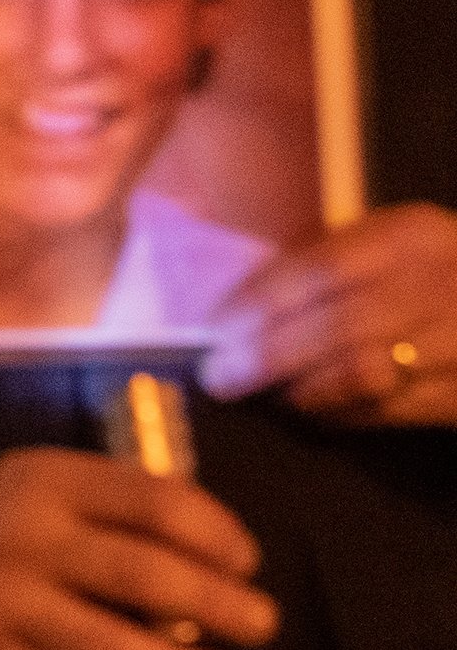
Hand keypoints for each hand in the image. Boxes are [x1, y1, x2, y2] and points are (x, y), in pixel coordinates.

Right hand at [0, 447, 275, 649]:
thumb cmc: (11, 518)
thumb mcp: (57, 483)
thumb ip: (127, 508)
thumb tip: (224, 563)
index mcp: (49, 481)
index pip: (156, 503)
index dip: (217, 534)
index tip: (246, 562)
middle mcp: (27, 538)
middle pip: (145, 577)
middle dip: (218, 606)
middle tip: (260, 625)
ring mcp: (6, 602)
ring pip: (115, 648)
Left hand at [203, 203, 456, 424]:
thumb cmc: (422, 270)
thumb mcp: (383, 243)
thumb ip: (321, 263)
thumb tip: (236, 310)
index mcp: (409, 237)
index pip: (320, 269)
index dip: (260, 303)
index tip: (215, 331)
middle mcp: (438, 284)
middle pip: (339, 326)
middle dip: (268, 356)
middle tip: (220, 377)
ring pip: (363, 374)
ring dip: (302, 388)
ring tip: (267, 392)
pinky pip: (388, 409)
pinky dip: (340, 412)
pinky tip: (312, 407)